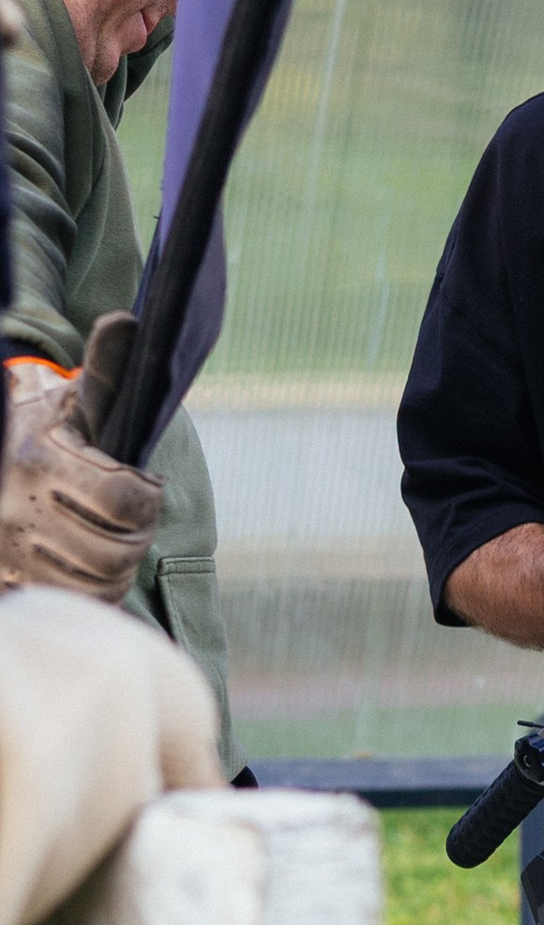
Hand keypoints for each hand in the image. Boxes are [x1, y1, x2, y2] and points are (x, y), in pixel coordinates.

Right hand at [0, 315, 162, 602]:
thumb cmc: (36, 431)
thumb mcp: (66, 401)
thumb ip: (105, 373)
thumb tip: (128, 322)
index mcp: (37, 462)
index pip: (126, 501)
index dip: (148, 496)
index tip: (144, 485)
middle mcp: (16, 510)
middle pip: (118, 551)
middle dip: (137, 534)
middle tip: (133, 518)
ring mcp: (9, 551)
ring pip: (100, 584)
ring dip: (118, 566)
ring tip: (113, 540)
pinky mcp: (8, 581)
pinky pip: (74, 602)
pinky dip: (93, 591)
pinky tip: (89, 565)